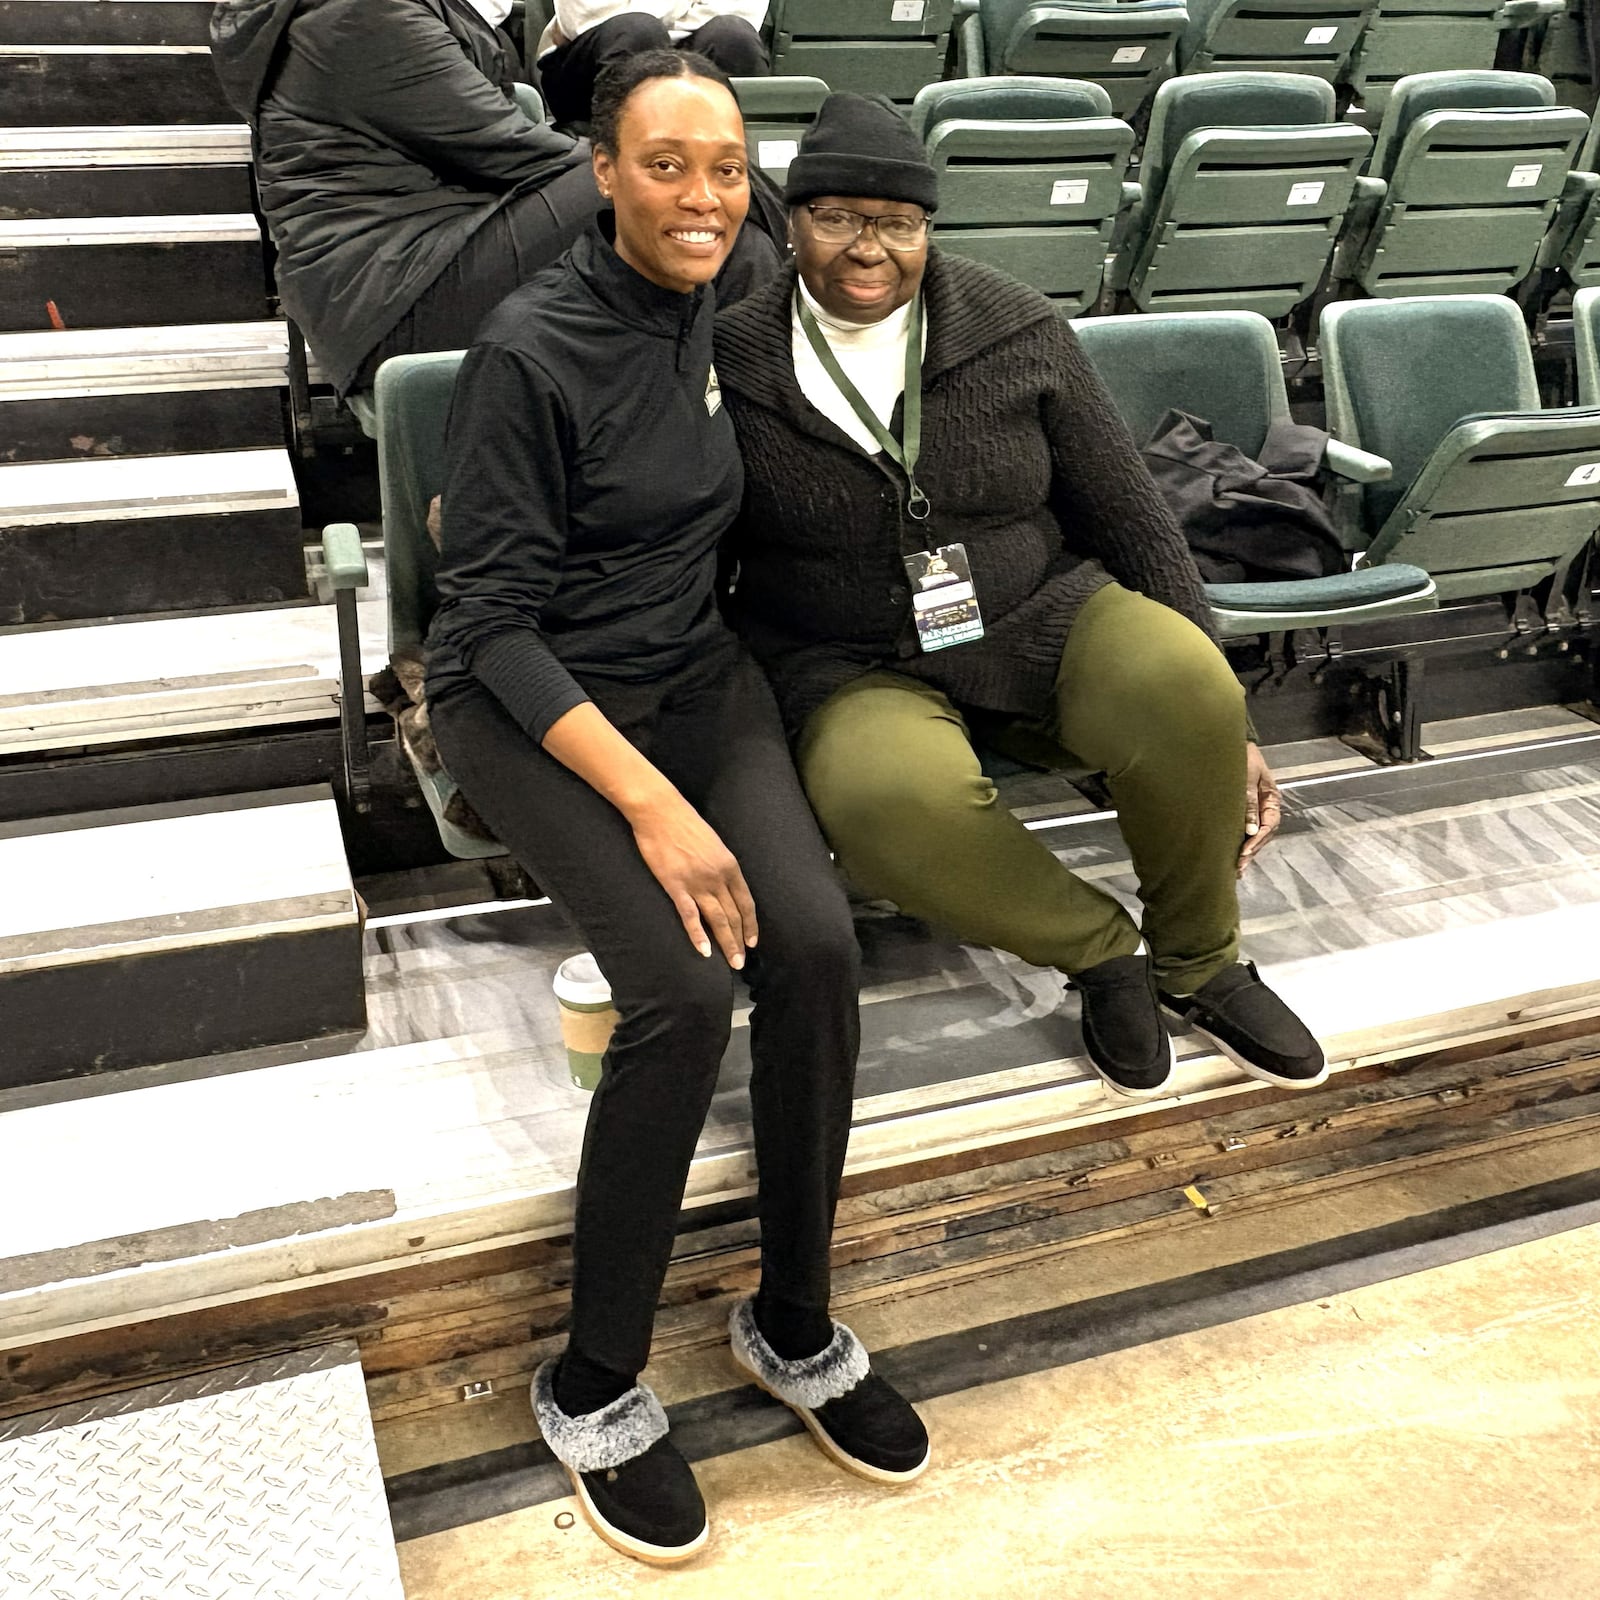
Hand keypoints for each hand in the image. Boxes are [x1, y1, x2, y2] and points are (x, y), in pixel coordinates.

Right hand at [630, 796, 758, 968]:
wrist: (659, 811)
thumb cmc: (684, 823)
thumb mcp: (712, 842)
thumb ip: (719, 864)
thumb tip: (723, 881)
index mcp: (729, 865)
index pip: (746, 902)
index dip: (751, 924)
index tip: (753, 942)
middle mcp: (718, 877)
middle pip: (733, 915)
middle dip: (739, 941)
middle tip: (741, 962)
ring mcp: (697, 883)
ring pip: (717, 920)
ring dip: (726, 944)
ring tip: (731, 963)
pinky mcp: (675, 886)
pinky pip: (690, 916)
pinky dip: (698, 935)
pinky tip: (704, 951)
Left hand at [1238, 742, 1281, 876]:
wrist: (1228, 746)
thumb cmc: (1240, 758)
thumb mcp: (1246, 778)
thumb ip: (1249, 801)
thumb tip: (1251, 830)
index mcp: (1272, 797)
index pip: (1270, 822)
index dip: (1259, 838)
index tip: (1246, 850)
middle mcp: (1266, 805)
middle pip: (1264, 833)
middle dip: (1253, 849)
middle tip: (1240, 865)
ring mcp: (1256, 809)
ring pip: (1256, 834)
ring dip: (1248, 850)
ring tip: (1238, 868)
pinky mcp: (1245, 811)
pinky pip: (1247, 830)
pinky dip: (1242, 843)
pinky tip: (1235, 856)